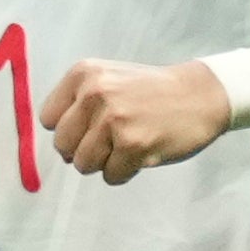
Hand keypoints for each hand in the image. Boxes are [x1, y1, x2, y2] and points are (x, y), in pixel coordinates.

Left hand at [39, 57, 231, 184]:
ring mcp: (114, 119)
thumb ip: (77, 103)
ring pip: (83, 164)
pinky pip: (111, 176)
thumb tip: (60, 147)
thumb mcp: (107, 79)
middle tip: (110, 141)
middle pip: (62, 145)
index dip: (68, 130)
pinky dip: (124, 172)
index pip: (48, 120)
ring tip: (126, 146)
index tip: (90, 127)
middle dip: (82, 151)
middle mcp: (95, 93)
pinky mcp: (134, 144)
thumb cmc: (150, 91)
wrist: (201, 94)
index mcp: (83, 74)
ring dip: (104, 163)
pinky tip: (142, 152)